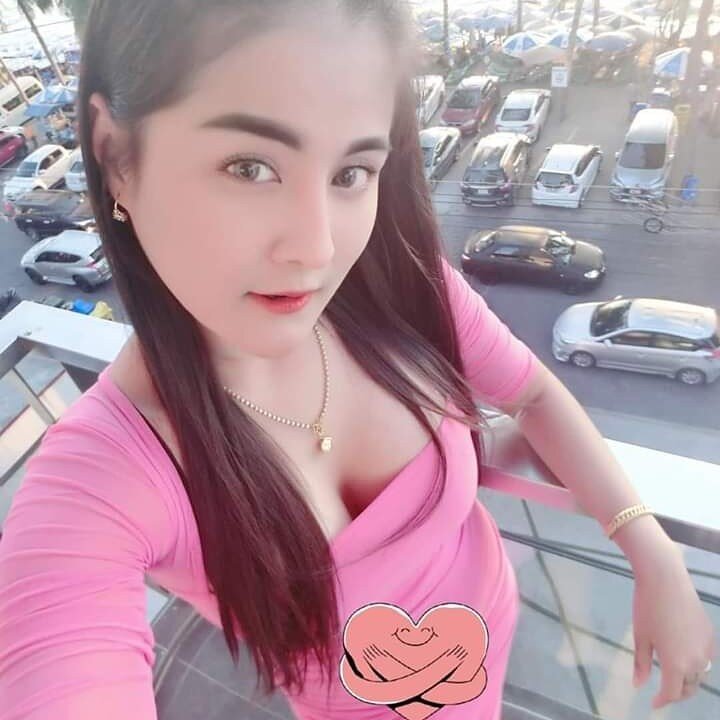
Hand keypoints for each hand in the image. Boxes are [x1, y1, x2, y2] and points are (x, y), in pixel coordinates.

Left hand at [631, 544, 715, 708]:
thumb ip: (641, 663)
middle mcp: (695, 660)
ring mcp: (706, 647)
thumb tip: (638, 684)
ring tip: (673, 676)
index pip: (672, 692)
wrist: (665, 579)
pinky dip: (696, 664)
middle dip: (677, 693)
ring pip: (700, 674)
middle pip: (690, 687)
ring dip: (688, 679)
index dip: (662, 700)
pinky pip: (706, 658)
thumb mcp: (641, 636)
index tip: (653, 703)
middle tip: (663, 691)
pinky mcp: (710, 635)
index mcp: (675, 663)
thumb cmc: (647, 606)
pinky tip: (685, 657)